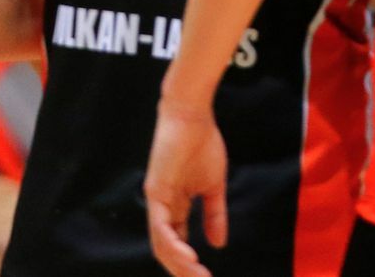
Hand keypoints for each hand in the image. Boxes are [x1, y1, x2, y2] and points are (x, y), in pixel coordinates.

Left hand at [145, 101, 227, 276]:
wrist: (193, 115)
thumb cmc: (202, 144)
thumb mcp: (214, 187)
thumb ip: (214, 215)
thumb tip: (218, 245)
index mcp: (174, 206)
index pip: (176, 242)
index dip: (188, 263)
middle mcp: (161, 207)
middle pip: (167, 249)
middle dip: (184, 270)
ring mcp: (156, 200)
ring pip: (161, 243)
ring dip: (179, 264)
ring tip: (197, 276)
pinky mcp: (156, 191)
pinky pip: (161, 226)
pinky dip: (173, 245)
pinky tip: (188, 258)